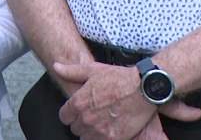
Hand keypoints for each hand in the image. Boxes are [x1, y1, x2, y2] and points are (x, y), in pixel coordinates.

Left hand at [52, 61, 200, 139]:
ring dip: (91, 132)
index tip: (78, 111)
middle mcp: (86, 118)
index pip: (64, 117)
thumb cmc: (119, 78)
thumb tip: (56, 67)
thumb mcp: (92, 70)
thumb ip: (71, 71)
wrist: (144, 88)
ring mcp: (99, 130)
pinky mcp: (114, 138)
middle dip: (82, 122)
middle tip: (93, 115)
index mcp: (78, 102)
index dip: (71, 114)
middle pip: (75, 129)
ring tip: (102, 122)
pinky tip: (110, 128)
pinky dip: (104, 137)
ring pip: (86, 138)